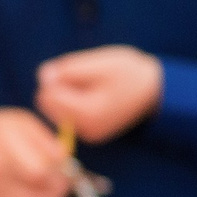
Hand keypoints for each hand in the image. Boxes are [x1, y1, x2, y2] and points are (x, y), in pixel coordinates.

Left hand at [35, 46, 162, 144]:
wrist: (153, 90)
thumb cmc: (128, 72)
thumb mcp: (100, 63)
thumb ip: (69, 69)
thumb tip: (43, 76)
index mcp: (88, 115)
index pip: (48, 95)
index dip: (58, 76)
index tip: (82, 70)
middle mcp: (86, 130)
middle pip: (48, 103)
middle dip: (60, 86)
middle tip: (88, 77)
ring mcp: (87, 133)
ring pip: (54, 107)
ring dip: (65, 92)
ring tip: (92, 85)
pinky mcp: (88, 132)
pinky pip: (65, 112)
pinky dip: (72, 100)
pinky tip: (92, 94)